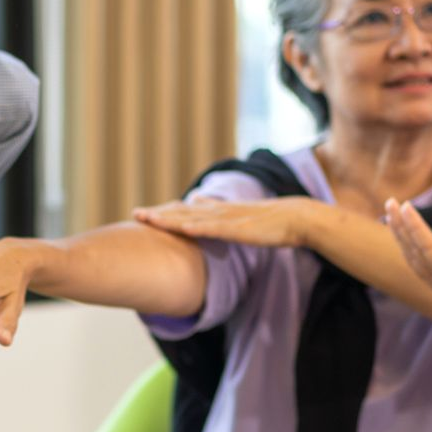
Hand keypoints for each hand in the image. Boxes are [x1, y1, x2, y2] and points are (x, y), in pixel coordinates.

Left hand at [132, 195, 320, 247]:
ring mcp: (228, 219)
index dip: (164, 213)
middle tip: (135, 213)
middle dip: (158, 214)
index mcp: (219, 211)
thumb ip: (218, 212)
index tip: (144, 213)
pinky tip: (183, 228)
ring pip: (193, 219)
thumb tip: (198, 202)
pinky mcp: (240, 229)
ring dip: (170, 219)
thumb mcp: (240, 216)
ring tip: (149, 219)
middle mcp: (220, 211)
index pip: (185, 211)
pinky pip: (215, 228)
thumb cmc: (272, 221)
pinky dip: (198, 227)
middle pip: (183, 212)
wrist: (297, 218)